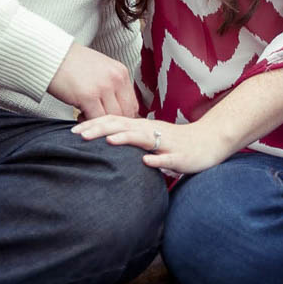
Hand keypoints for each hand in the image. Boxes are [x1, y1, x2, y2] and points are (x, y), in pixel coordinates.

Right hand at [47, 43, 136, 119]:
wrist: (53, 55)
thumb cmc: (73, 63)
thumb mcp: (101, 69)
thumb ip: (112, 84)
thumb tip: (117, 105)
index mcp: (121, 72)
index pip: (132, 104)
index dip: (123, 116)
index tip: (112, 120)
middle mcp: (115, 79)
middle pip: (125, 113)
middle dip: (113, 122)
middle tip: (100, 122)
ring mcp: (103, 87)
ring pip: (112, 117)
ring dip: (100, 122)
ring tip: (88, 118)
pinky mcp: (88, 96)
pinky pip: (96, 118)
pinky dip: (89, 123)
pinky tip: (80, 116)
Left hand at [70, 116, 233, 174]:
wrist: (210, 141)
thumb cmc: (177, 142)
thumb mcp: (149, 138)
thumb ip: (129, 138)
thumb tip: (103, 140)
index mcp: (142, 127)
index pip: (114, 121)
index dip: (93, 124)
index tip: (72, 130)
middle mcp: (152, 131)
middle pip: (123, 126)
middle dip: (100, 129)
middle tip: (78, 134)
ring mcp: (166, 143)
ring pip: (144, 138)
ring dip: (126, 138)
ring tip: (108, 141)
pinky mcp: (181, 156)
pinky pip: (168, 158)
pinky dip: (157, 159)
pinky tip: (146, 162)